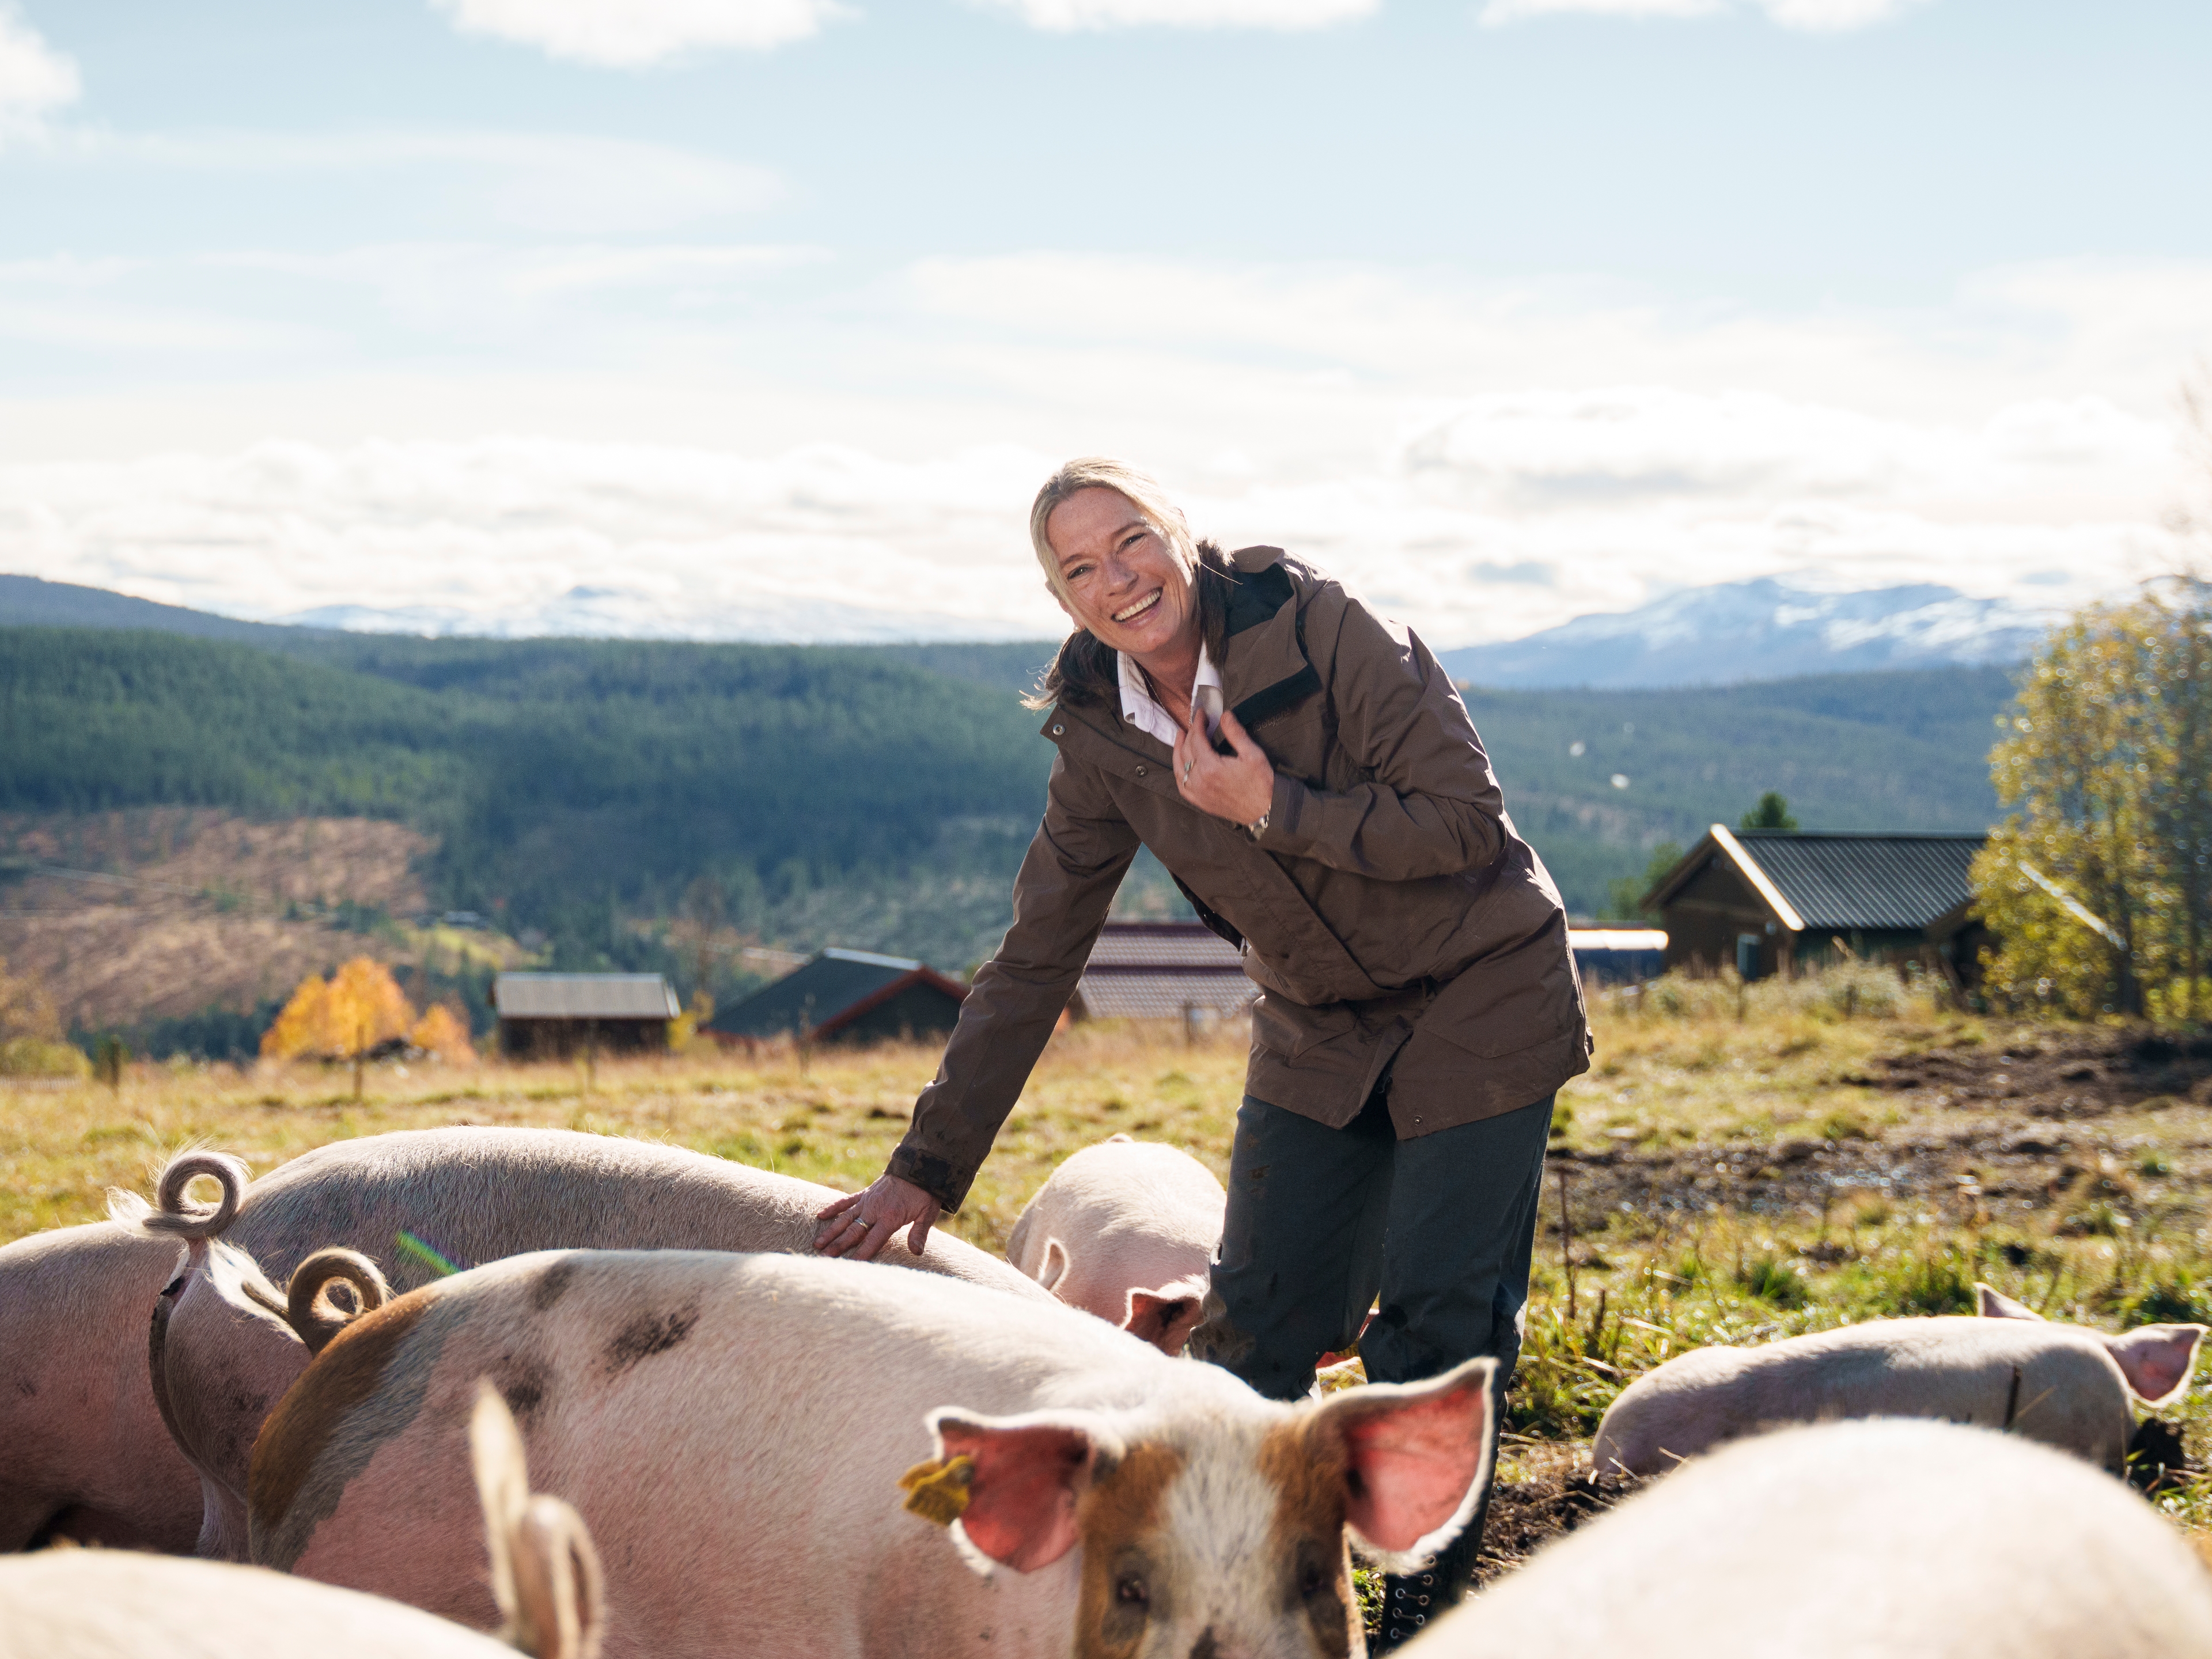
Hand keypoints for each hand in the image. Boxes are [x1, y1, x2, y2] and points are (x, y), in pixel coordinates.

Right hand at [814, 1173, 939, 1260]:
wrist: (918, 1167)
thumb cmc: (924, 1193)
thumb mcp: (927, 1213)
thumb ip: (919, 1233)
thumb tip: (917, 1252)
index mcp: (891, 1217)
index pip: (873, 1240)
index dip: (861, 1254)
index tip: (849, 1266)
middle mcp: (875, 1209)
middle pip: (854, 1231)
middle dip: (838, 1245)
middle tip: (824, 1257)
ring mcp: (867, 1201)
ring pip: (845, 1218)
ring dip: (831, 1231)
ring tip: (817, 1243)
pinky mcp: (864, 1193)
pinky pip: (846, 1201)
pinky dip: (833, 1208)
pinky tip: (820, 1215)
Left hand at [1173, 706, 1274, 827]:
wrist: (1265, 810)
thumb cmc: (1261, 784)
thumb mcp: (1252, 754)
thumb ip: (1235, 733)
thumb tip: (1225, 716)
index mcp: (1211, 767)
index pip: (1197, 739)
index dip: (1197, 724)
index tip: (1201, 714)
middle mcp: (1199, 781)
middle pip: (1186, 751)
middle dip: (1189, 733)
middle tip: (1195, 723)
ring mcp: (1198, 793)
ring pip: (1179, 768)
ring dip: (1178, 750)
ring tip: (1181, 737)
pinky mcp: (1200, 802)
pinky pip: (1182, 786)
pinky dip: (1179, 772)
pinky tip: (1181, 765)